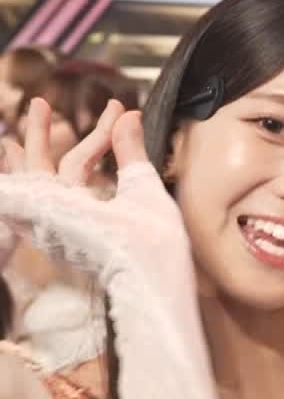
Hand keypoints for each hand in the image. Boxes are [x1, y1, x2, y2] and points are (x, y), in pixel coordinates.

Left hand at [0, 97, 185, 287]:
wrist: (154, 292)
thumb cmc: (153, 247)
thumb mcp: (144, 193)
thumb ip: (131, 152)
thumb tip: (125, 117)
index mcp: (65, 204)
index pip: (67, 157)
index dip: (83, 129)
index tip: (115, 109)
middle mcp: (51, 220)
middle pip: (34, 170)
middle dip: (37, 136)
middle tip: (39, 105)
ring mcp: (54, 235)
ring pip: (27, 192)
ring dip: (25, 164)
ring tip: (12, 144)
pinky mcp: (63, 245)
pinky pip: (32, 211)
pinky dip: (27, 191)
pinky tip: (34, 186)